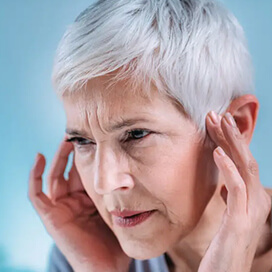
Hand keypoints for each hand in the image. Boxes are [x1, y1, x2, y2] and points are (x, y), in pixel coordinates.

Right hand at [28, 136, 129, 271]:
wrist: (107, 268)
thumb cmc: (117, 242)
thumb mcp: (120, 209)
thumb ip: (123, 193)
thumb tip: (134, 172)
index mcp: (89, 199)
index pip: (85, 171)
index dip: (88, 155)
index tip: (96, 138)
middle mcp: (74, 201)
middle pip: (69, 170)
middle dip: (72, 152)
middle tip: (80, 134)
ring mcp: (61, 208)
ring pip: (54, 176)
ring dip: (57, 157)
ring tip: (66, 139)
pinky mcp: (51, 217)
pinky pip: (36, 194)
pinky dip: (34, 175)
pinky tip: (39, 156)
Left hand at [198, 111, 270, 271]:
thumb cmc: (226, 246)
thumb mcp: (229, 217)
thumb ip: (230, 199)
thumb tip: (225, 185)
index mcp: (251, 197)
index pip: (241, 161)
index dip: (229, 141)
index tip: (214, 123)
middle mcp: (256, 200)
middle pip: (245, 158)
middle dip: (231, 134)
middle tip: (216, 114)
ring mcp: (251, 210)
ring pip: (245, 168)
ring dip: (232, 143)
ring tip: (220, 122)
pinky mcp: (240, 221)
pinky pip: (236, 189)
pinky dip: (228, 168)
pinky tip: (217, 153)